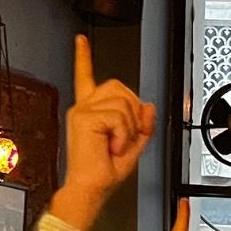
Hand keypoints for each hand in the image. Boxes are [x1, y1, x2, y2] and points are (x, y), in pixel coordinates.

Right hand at [51, 35, 156, 228]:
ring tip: (115, 144)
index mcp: (92, 112)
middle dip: (132, 112)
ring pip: (123, 102)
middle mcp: (84, 108)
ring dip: (129, 127)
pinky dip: (123, 135)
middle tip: (123, 136)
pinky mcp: (84, 117)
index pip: (87, 77)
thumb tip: (149, 105)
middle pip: (119, 87)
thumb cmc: (104, 173)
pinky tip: (111, 146)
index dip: (84, 57)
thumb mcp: (132, 147)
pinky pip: (119, 117)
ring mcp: (82, 111)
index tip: (81, 41)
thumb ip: (142, 125)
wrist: (90, 189)